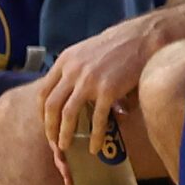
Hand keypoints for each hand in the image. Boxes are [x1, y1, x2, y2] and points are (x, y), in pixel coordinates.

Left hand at [37, 16, 162, 157]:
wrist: (142, 37)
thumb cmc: (118, 44)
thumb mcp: (87, 52)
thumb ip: (76, 70)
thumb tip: (72, 93)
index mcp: (65, 60)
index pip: (43, 92)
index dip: (42, 112)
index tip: (47, 124)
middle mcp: (73, 70)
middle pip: (51, 105)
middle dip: (50, 128)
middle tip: (54, 142)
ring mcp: (89, 80)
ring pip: (68, 114)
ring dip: (64, 134)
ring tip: (66, 147)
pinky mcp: (108, 90)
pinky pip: (97, 119)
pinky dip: (95, 136)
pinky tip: (94, 147)